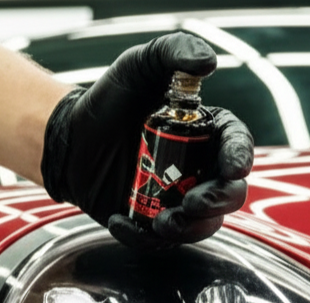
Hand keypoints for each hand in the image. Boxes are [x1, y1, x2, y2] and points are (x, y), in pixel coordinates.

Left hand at [42, 32, 253, 248]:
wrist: (69, 136)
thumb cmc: (109, 100)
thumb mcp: (139, 65)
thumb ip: (174, 52)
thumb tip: (208, 62)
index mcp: (207, 133)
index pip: (237, 146)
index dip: (241, 158)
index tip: (232, 166)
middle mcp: (200, 169)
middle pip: (230, 194)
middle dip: (217, 202)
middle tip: (192, 203)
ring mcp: (177, 199)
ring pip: (202, 225)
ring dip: (189, 229)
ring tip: (161, 221)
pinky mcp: (151, 223)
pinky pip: (158, 242)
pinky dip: (143, 237)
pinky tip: (120, 221)